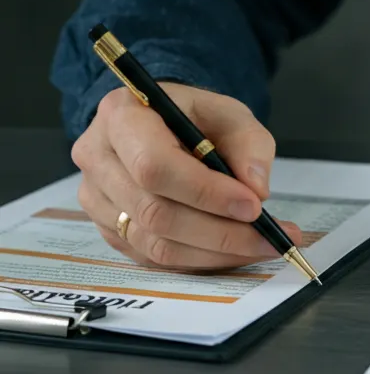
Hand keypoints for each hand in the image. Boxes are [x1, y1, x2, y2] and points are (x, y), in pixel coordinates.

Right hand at [71, 82, 302, 271]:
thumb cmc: (194, 117)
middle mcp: (98, 158)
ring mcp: (96, 197)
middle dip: (220, 232)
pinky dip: (199, 260)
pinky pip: (152, 258)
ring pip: (154, 243)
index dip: (205, 193)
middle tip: (269, 236)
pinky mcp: (107, 227)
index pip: (154, 166)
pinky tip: (233, 251)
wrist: (162, 124)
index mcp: (122, 116)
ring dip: (215, 253)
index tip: (253, 206)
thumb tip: (256, 190)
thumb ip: (249, 145)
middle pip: (155, 212)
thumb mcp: (230, 113)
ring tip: (260, 245)